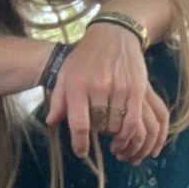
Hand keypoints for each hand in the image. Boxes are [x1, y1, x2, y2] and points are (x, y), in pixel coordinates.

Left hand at [47, 26, 169, 163]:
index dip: (79, 143)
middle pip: (99, 127)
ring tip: (111, 136)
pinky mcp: (137, 89)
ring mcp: (119, 88)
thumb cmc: (84, 57)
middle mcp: (98, 87)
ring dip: (114, 136)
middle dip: (98, 135)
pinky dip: (130, 133)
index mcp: (77, 85)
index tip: (81, 152)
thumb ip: (58, 100)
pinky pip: (134, 121)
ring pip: (117, 126)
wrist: (112, 35)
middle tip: (97, 134)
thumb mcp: (65, 74)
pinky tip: (124, 135)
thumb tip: (51, 122)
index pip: (78, 124)